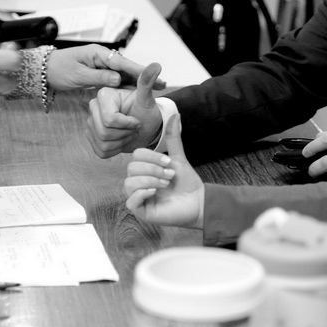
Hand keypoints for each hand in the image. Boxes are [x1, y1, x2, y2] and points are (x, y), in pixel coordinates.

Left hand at [45, 46, 165, 92]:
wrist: (46, 70)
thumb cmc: (59, 70)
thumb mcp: (78, 75)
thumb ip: (98, 77)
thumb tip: (118, 79)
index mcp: (99, 54)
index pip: (123, 63)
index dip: (140, 71)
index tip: (153, 77)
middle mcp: (104, 58)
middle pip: (129, 67)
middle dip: (146, 76)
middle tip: (163, 84)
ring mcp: (103, 65)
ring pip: (126, 74)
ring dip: (140, 81)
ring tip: (157, 87)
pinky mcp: (101, 73)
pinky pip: (119, 79)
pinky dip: (130, 84)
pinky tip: (140, 91)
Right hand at [85, 63, 162, 156]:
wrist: (145, 127)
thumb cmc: (145, 112)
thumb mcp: (147, 99)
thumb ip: (147, 82)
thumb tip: (156, 65)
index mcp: (104, 94)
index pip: (110, 119)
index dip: (128, 125)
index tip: (138, 121)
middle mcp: (93, 106)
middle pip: (104, 132)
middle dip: (125, 134)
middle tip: (135, 128)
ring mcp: (90, 122)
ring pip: (102, 142)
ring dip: (121, 142)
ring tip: (130, 134)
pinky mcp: (90, 136)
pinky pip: (100, 151)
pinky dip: (115, 150)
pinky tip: (122, 141)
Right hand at [124, 114, 204, 228]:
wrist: (198, 202)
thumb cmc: (186, 183)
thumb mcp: (178, 158)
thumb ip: (173, 139)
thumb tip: (175, 115)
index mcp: (144, 169)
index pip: (136, 156)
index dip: (151, 157)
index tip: (169, 162)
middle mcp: (138, 182)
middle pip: (131, 168)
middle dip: (152, 169)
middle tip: (169, 175)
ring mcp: (138, 197)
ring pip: (128, 183)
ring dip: (149, 181)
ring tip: (165, 185)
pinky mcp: (141, 211)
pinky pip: (130, 202)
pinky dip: (142, 194)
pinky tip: (154, 193)